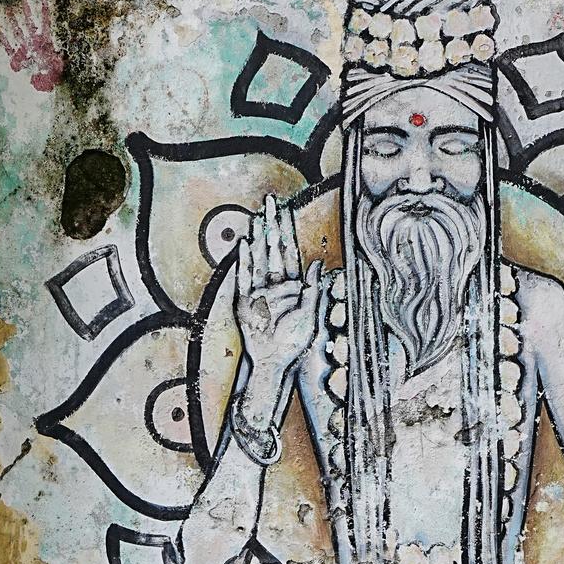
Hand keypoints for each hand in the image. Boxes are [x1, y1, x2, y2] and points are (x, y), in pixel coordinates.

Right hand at [234, 195, 323, 389]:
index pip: (290, 254)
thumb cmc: (294, 342)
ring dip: (259, 237)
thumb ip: (313, 290)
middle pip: (273, 249)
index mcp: (292, 287)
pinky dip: (246, 260)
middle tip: (270, 202)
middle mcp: (274, 285)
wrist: (274, 361)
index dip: (289, 233)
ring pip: (259, 257)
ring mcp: (259, 291)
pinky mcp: (245, 301)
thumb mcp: (310, 315)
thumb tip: (318, 265)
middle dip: (272, 225)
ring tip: (259, 216)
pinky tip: (246, 243)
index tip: (287, 212)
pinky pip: (245, 276)